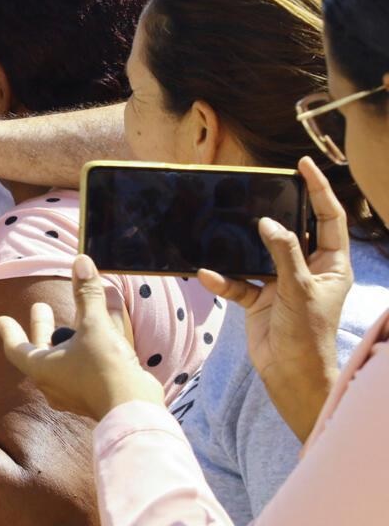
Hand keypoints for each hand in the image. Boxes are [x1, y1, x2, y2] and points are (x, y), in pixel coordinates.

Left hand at [0, 255, 164, 421]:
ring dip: (63, 340)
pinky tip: (96, 341)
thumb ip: (88, 295)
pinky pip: (79, 370)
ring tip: (72, 321)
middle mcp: (52, 383)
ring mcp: (72, 394)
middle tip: (40, 307)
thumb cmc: (105, 368)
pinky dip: (81, 352)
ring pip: (60, 361)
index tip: (2, 320)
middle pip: (39, 352)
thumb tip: (81, 262)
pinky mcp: (91, 398)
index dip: (10, 332)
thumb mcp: (95, 325)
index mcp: (42, 368)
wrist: (133, 410)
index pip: (16, 349)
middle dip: (40, 328)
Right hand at [197, 157, 351, 440]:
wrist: (291, 375)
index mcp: (331, 265)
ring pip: (258, 254)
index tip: (302, 165)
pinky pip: (237, 281)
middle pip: (291, 230)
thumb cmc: (308, 334)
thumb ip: (284, 253)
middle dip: (275, 211)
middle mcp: (307, 270)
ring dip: (240, 246)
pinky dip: (223, 279)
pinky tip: (208, 275)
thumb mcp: (300, 289)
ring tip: (225, 225)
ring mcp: (281, 283)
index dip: (318, 189)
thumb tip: (268, 221)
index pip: (328, 218)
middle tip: (258, 186)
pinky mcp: (258, 299)